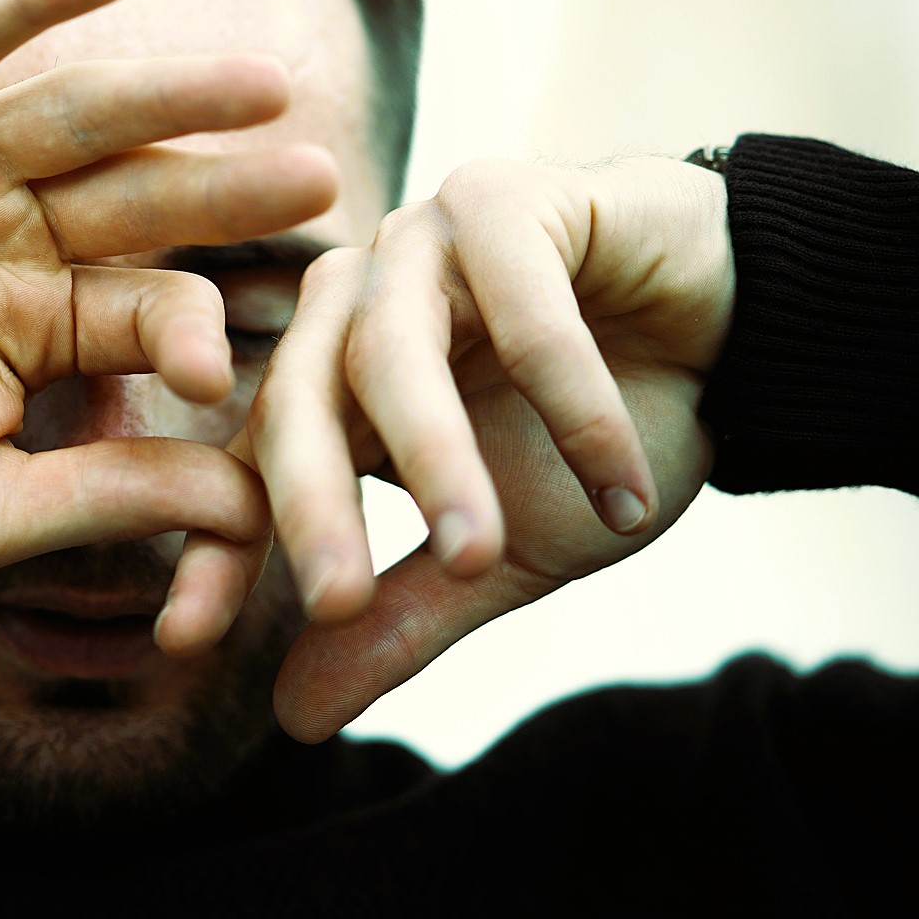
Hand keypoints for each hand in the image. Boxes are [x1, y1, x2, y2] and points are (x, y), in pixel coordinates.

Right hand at [0, 0, 336, 576]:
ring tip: (267, 80)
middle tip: (321, 176)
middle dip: (226, 190)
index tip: (232, 369)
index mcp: (29, 332)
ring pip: (77, 115)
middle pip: (139, 199)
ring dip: (170, 91)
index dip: (199, 328)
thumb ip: (106, 495)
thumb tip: (247, 512)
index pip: (147, 308)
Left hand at [155, 156, 732, 739]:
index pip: (251, 466)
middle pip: (300, 396)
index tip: (183, 640)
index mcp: (331, 379)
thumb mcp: (503, 552)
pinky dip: (572, 401)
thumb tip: (292, 719)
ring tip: (481, 559)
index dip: (219, 551)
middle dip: (314, 505)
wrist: (735, 344)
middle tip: (339, 604)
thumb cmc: (600, 441)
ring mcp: (422, 239)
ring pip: (394, 345)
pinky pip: (523, 302)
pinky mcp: (510, 199)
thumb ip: (402, 615)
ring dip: (439, 457)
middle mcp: (355, 299)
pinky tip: (621, 489)